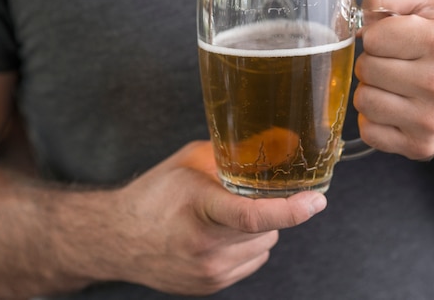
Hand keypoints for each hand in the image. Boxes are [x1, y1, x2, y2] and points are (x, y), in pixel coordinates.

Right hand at [108, 141, 326, 295]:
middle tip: (241, 196)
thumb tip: (272, 147)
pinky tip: (220, 236)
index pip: (252, 216)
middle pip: (266, 228)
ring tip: (223, 218)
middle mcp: (204, 247)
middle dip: (267, 210)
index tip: (316, 201)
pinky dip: (247, 247)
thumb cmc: (153, 195)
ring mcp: (208, 272)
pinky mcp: (211, 286)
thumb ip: (229, 156)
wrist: (117, 239)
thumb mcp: (188, 163)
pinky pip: (252, 262)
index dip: (291, 210)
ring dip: (257, 230)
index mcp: (198, 209)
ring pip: (264, 246)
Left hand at [354, 0, 433, 159]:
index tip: (395, 40)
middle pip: (365, 70)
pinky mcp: (420, 146)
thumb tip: (364, 8)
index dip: (377, 36)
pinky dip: (375, 120)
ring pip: (363, 101)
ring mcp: (432, 121)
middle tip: (396, 64)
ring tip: (396, 86)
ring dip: (372, 91)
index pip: (373, 38)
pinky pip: (368, 131)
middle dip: (373, 63)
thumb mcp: (426, 1)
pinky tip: (397, 109)